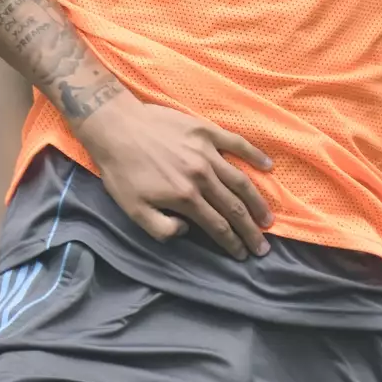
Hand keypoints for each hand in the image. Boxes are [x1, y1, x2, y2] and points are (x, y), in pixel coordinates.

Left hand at [80, 94, 273, 258]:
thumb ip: (161, 228)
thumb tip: (188, 230)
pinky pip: (236, 144)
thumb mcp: (133, 210)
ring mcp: (206, 152)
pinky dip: (254, 155)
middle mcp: (202, 176)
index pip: (217, 226)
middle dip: (251, 230)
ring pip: (241, 181)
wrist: (114, 127)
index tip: (244, 255)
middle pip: (235, 208)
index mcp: (185, 197)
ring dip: (257, 202)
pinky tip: (267, 166)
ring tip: (268, 218)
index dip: (233, 243)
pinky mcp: (205, 131)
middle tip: (264, 247)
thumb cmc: (121, 171)